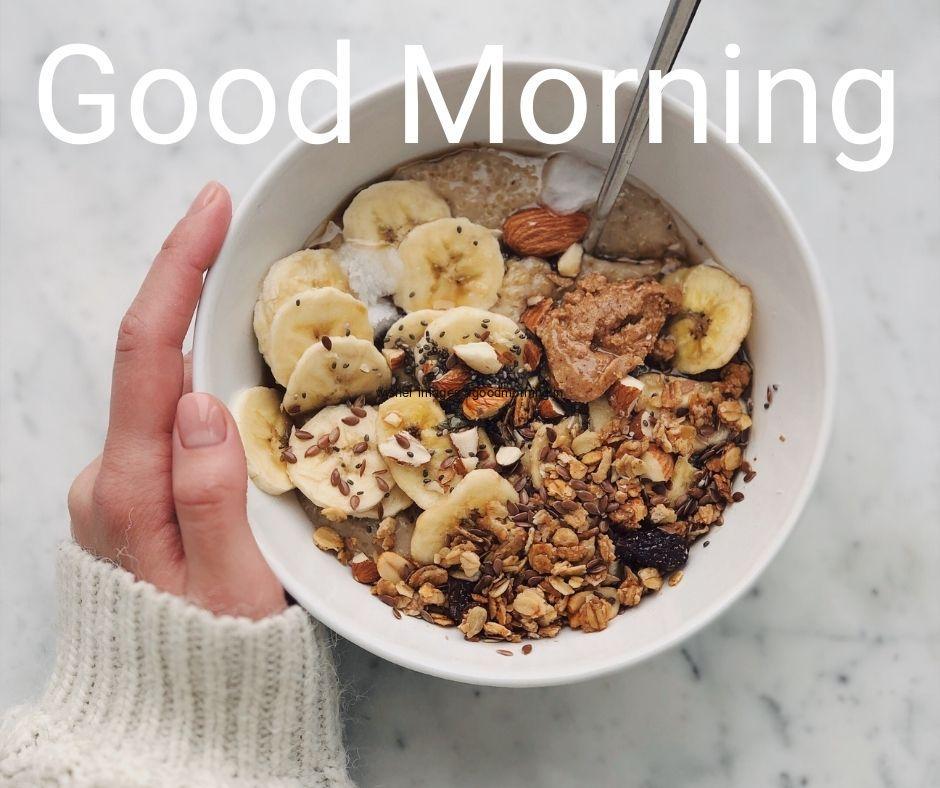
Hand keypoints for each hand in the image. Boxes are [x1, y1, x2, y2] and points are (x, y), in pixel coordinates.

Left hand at [67, 182, 285, 619]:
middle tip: (237, 230)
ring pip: (165, 392)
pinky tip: (242, 388)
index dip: (177, 270)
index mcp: (130, 490)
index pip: (148, 355)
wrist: (179, 718)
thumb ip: (212, 498)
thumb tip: (202, 401)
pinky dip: (206, 388)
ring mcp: (121, 486)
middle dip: (190, 287)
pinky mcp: (140, 495)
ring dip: (205, 341)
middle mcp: (112, 476)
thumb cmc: (219, 662)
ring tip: (258, 310)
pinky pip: (173, 422)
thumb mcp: (235, 591)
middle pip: (151, 358)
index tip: (210, 207)